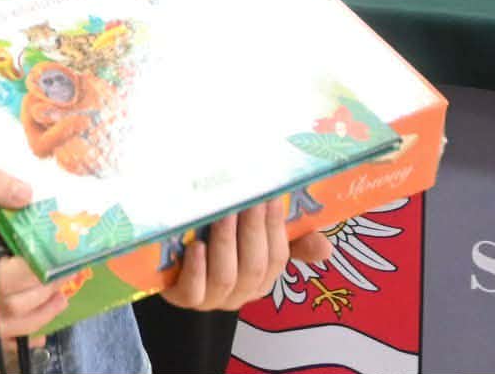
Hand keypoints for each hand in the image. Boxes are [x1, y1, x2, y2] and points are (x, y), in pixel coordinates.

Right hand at [0, 159, 68, 339]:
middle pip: (10, 306)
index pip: (4, 278)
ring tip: (62, 295)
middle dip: (45, 292)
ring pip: (3, 325)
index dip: (36, 273)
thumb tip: (29, 195)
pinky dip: (16, 332)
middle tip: (70, 269)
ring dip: (37, 316)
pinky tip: (40, 325)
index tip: (60, 255)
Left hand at [160, 195, 318, 311]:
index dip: (275, 226)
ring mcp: (211, 298)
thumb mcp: (251, 236)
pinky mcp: (181, 298)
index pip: (277, 256)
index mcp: (261, 277)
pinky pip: (193, 291)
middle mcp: (240, 292)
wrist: (168, 259)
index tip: (271, 195)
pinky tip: (195, 246)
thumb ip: (286, 238)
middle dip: (252, 229)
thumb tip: (326, 247)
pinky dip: (196, 269)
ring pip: (226, 277)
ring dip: (225, 242)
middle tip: (248, 198)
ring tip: (222, 214)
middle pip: (254, 265)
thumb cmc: (216, 241)